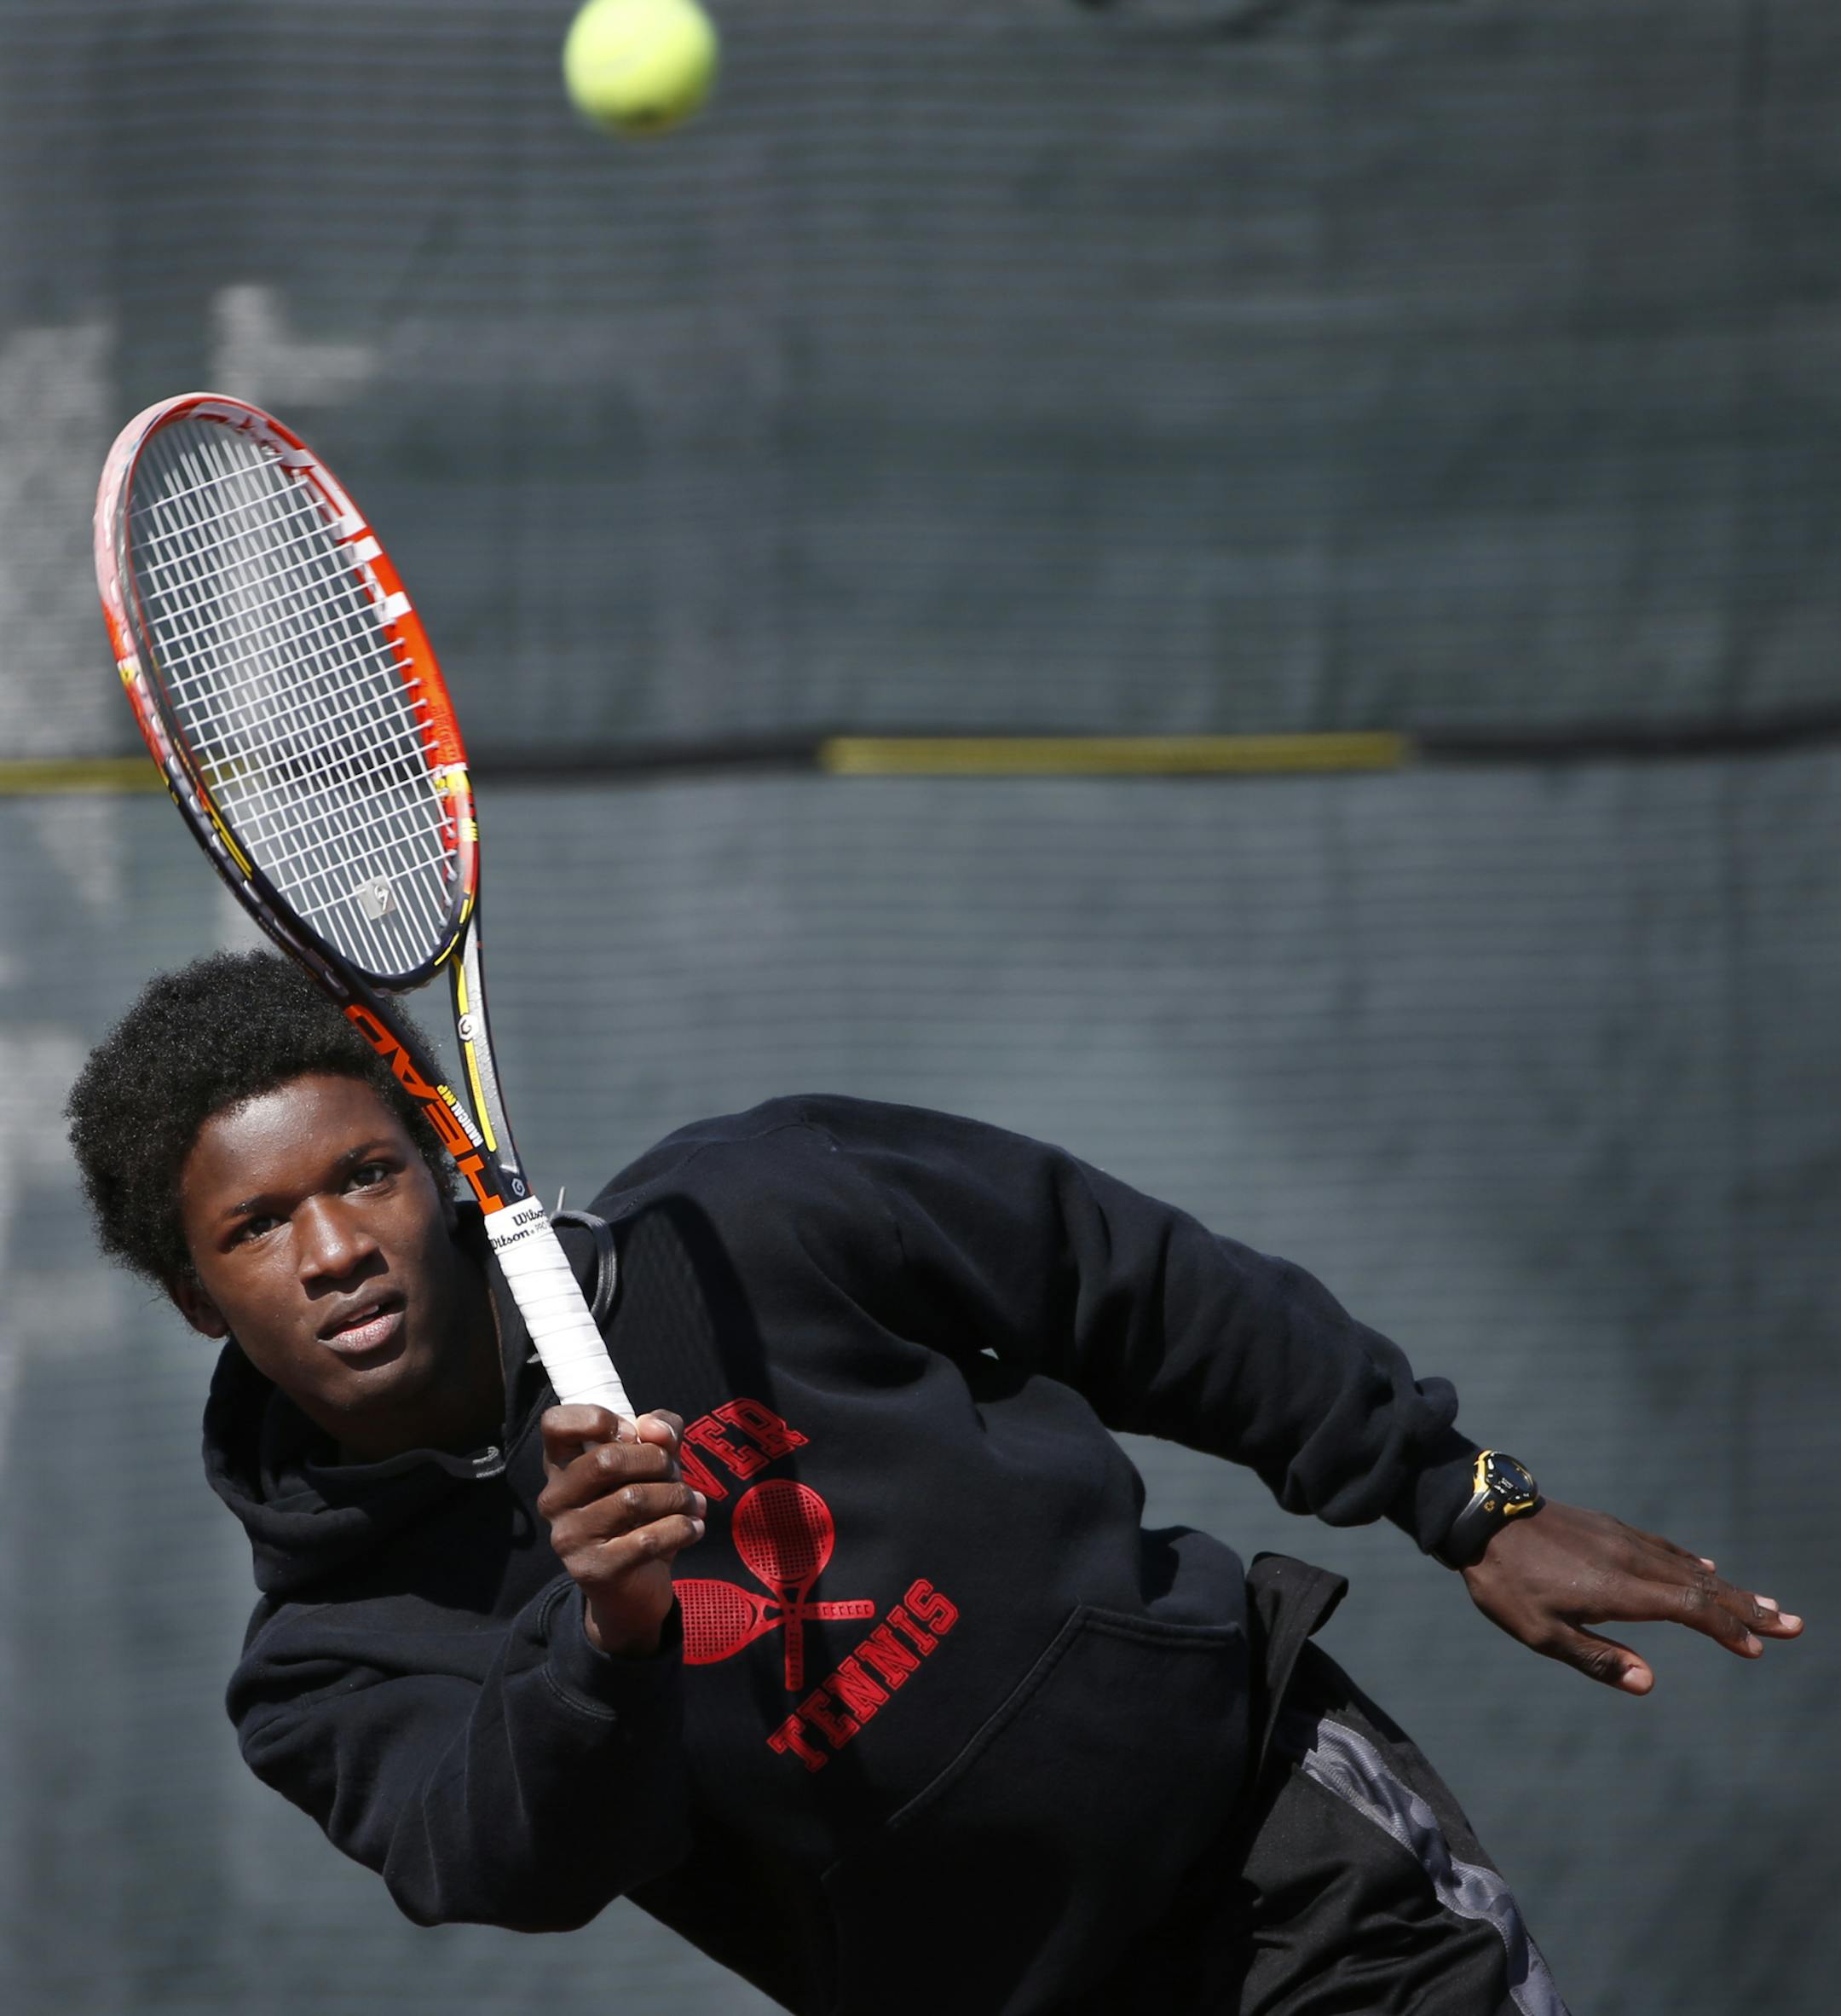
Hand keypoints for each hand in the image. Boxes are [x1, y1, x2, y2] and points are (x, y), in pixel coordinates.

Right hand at [538, 1405, 705, 1658]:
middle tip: (675, 1476)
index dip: (596, 1418)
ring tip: (692, 1503)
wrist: (634, 1586)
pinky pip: (648, 1539)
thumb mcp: (653, 1462)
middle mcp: (554, 1499)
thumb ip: (659, 1432)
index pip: (554, 1423)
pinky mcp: (593, 1570)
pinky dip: (682, 1528)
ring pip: (633, 1499)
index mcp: (560, 1465)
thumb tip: (656, 1428)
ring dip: (677, 1496)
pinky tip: (693, 1528)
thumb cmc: (641, 1510)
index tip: (631, 1434)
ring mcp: (569, 1537)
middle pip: (607, 1460)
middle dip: (658, 1462)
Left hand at [1461, 1499, 1803, 1693]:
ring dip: (1729, 1588)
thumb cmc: (1505, 1582)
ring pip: (1686, 1567)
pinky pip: (1662, 1547)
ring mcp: (1620, 1539)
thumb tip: (1649, 1683)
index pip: (1690, 1609)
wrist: (1478, 1516)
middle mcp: (1629, 1559)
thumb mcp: (1541, 1633)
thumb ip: (1596, 1658)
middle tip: (1794, 1624)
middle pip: (1702, 1586)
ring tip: (1765, 1603)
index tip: (1757, 1648)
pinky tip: (1706, 1569)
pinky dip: (1690, 1563)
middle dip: (1749, 1608)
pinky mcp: (1607, 1527)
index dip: (1727, 1629)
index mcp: (1619, 1588)